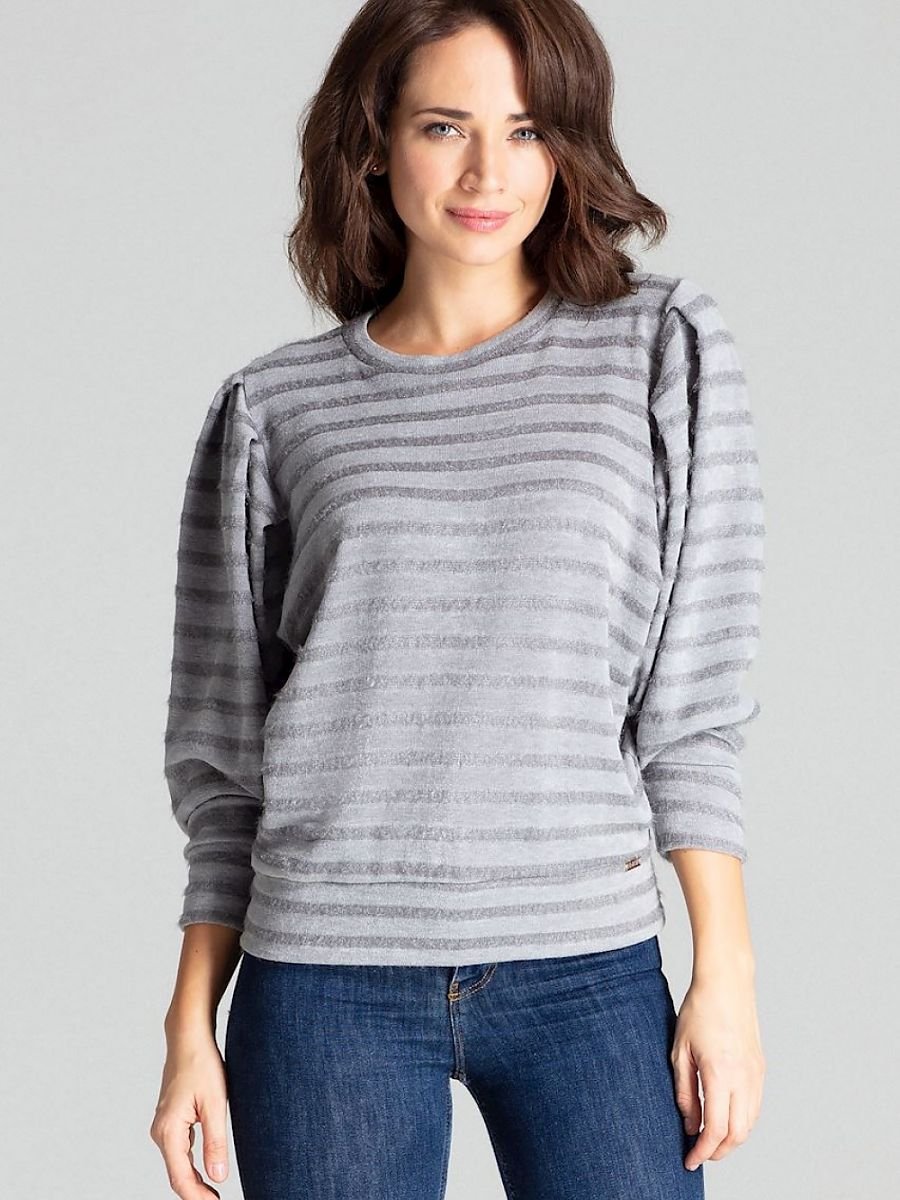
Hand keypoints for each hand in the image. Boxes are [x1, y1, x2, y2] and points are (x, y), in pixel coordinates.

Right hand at [149, 1034, 230, 1197]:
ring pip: (177, 1165)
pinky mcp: (169, 1121)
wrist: (188, 1038)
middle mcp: (160, 1133)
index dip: (198, 1198)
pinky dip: (190, 1167)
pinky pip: (178, 1153)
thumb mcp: (215, 1103)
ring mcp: (163, 1127)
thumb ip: (216, 1142)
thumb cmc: (202, 1064)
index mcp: (169, 1131)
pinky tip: (205, 1174)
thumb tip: (218, 1177)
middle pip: (177, 1176)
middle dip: (196, 1194)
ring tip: (214, 1196)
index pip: (181, 1179)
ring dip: (193, 1183)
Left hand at [671, 970, 765, 1172]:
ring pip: (749, 1124)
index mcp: (720, 1074)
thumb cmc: (699, 1011)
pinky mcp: (760, 1068)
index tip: (689, 1159)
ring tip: (710, 1140)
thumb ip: (684, 1091)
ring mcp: (755, 1074)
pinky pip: (755, 1107)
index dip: (702, 1151)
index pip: (714, 1129)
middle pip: (736, 1134)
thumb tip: (690, 1124)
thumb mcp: (680, 1051)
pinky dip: (742, 1122)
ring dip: (731, 1139)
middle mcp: (743, 1079)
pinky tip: (725, 1119)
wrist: (726, 984)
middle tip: (698, 1154)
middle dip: (718, 1151)